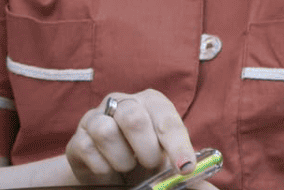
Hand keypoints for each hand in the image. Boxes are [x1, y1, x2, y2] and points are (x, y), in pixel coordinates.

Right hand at [66, 90, 221, 187]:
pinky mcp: (77, 138)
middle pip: (133, 117)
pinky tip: (109, 169)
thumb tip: (207, 188)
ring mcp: (95, 117)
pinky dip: (102, 167)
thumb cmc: (143, 160)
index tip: (184, 168)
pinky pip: (87, 149)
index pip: (167, 119)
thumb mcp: (166, 162)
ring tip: (127, 165)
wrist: (108, 171)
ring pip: (106, 132)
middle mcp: (123, 102)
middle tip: (149, 164)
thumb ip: (184, 169)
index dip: (178, 145)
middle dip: (146, 149)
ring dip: (121, 158)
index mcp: (152, 102)